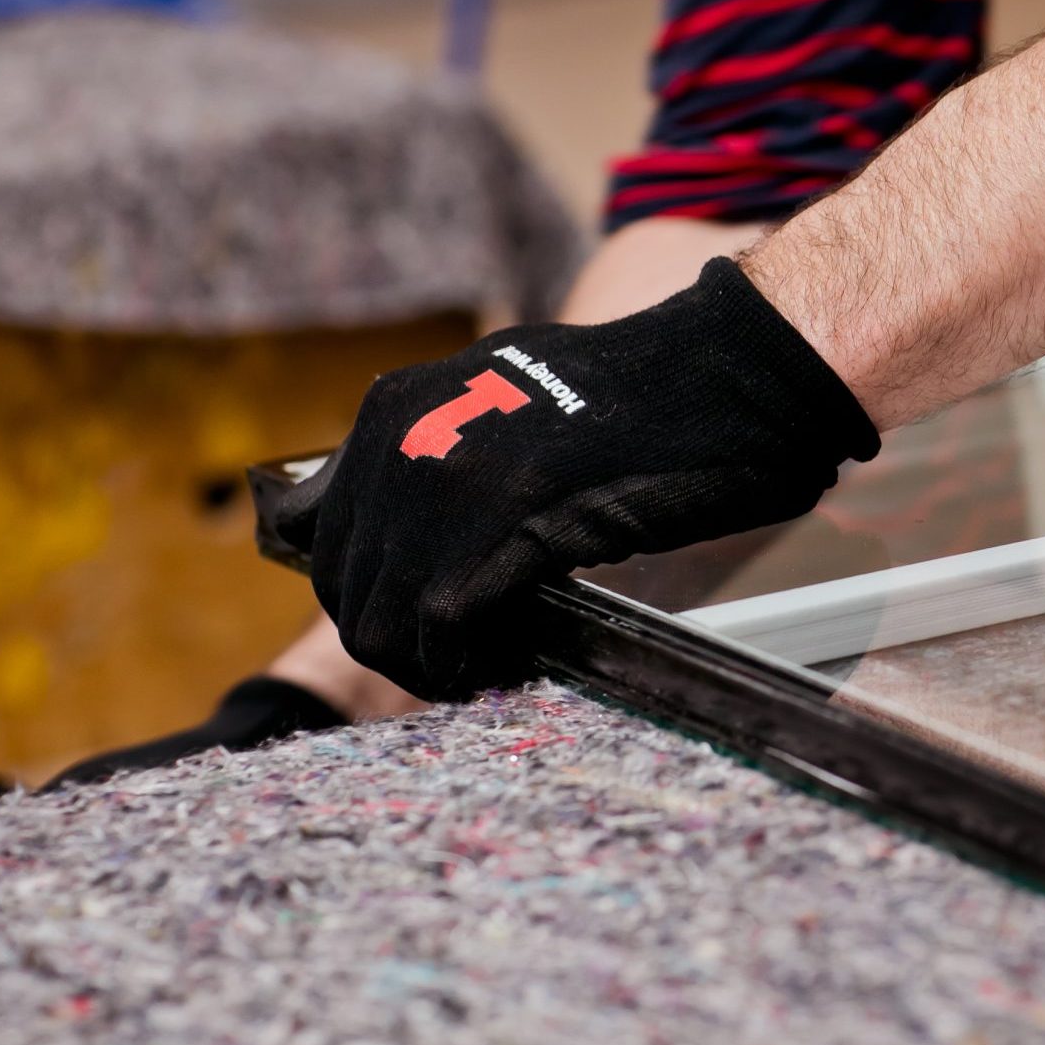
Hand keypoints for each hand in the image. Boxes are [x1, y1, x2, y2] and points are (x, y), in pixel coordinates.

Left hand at [273, 259, 876, 700]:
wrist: (720, 375)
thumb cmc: (641, 394)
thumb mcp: (505, 396)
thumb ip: (442, 447)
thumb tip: (410, 523)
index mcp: (394, 408)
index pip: (324, 534)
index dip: (369, 594)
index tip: (416, 624)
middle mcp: (402, 442)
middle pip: (348, 586)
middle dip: (395, 639)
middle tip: (457, 661)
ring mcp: (449, 482)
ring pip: (382, 618)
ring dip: (426, 664)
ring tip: (481, 670)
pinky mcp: (505, 524)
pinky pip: (443, 626)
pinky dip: (466, 663)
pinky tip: (506, 664)